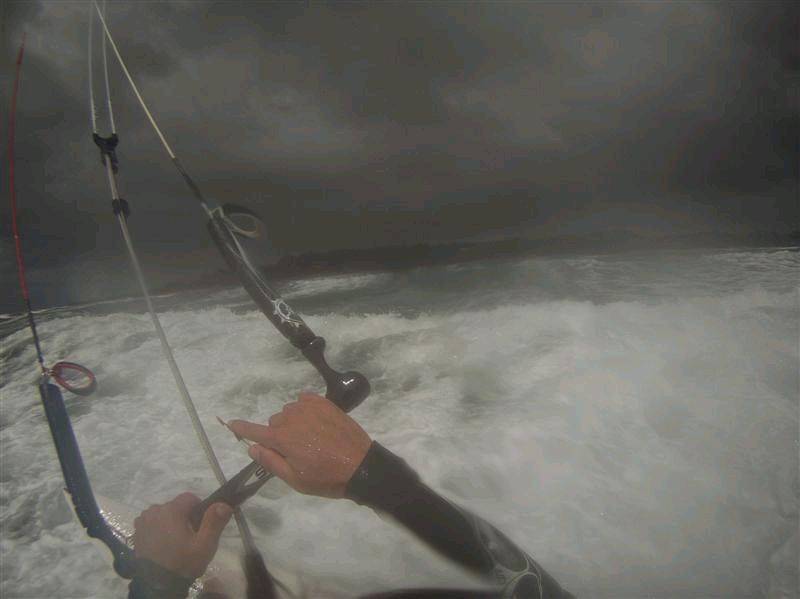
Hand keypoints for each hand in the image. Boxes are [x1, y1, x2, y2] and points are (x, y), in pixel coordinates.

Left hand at [133, 492, 232, 578]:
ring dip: (170, 523)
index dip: (199, 509)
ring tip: (176, 543)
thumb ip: (215, 521)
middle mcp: (154, 511)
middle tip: (190, 538)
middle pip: (176, 506)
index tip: (200, 526)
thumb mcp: (205, 545)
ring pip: (163, 514)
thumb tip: (223, 504)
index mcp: (171, 510)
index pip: (189, 498)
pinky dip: (158, 529)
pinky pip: (152, 523)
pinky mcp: (137, 532)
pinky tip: (163, 545)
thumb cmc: (183, 562)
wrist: (157, 586)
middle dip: (184, 517)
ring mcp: (143, 522)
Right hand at [228, 393, 371, 498]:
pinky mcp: (324, 402)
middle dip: (279, 435)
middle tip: (296, 451)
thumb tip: (252, 447)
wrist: (360, 465)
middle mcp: (291, 418)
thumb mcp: (294, 479)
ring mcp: (309, 407)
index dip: (241, 429)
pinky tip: (315, 422)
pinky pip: (304, 400)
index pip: (254, 431)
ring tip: (310, 438)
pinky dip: (305, 409)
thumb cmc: (325, 477)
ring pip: (289, 412)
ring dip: (293, 422)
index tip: (231, 424)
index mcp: (282, 439)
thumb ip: (270, 462)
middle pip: (274, 423)